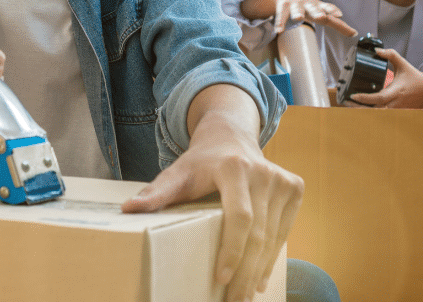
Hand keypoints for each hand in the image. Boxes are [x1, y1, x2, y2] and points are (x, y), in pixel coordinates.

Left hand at [121, 85, 302, 301]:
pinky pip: (283, 230)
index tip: (220, 279)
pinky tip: (259, 277)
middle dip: (245, 271)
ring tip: (244, 295)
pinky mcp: (294, 187)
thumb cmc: (200, 162)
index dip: (233, 250)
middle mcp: (263, 171)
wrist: (230, 137)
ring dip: (259, 270)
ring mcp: (282, 179)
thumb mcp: (176, 174)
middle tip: (232, 300)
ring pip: (273, 236)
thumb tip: (127, 209)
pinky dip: (272, 257)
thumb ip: (156, 193)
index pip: (240, 217)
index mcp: (234, 167)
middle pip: (258, 233)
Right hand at [243, 0, 356, 36]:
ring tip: (298, 19)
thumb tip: (355, 33)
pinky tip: (279, 31)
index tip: (339, 14)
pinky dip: (280, 23)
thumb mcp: (323, 13)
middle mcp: (308, 5)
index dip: (333, 10)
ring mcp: (295, 6)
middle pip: (314, 8)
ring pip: (297, 10)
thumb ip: (338, 24)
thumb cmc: (310, 7)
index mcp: (319, 7)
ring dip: (298, 14)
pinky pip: (281, 16)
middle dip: (317, 12)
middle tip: (321, 17)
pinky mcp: (283, 8)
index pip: (328, 8)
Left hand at [349, 48, 422, 108]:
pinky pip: (381, 115)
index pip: (378, 98)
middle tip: (345, 101)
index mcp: (395, 91)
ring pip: (376, 115)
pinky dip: (370, 113)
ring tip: (348, 105)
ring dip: (363, 112)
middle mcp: (395, 103)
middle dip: (359, 108)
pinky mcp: (396, 113)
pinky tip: (359, 109)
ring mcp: (396, 110)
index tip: (353, 95)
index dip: (365, 98)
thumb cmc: (415, 76)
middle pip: (374, 110)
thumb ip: (390, 55)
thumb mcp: (403, 63)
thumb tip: (377, 50)